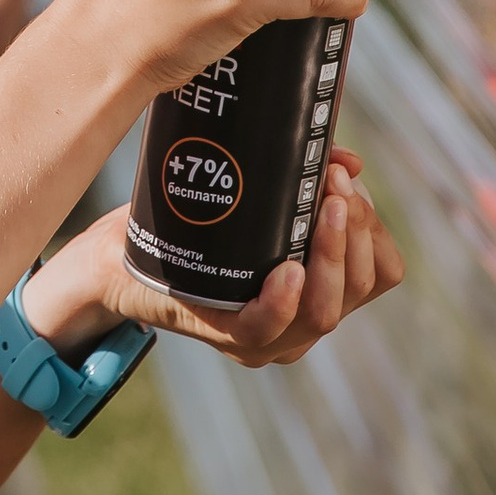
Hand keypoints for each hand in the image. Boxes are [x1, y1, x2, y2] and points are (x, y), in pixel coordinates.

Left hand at [23, 151, 402, 371]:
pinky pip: (265, 331)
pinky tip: (288, 270)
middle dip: (355, 228)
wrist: (115, 255)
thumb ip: (301, 177)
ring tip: (324, 204)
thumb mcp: (254, 195)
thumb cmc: (189, 223)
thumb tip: (346, 158)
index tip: (348, 179)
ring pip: (326, 313)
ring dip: (332, 254)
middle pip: (359, 286)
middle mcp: (300, 322)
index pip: (380, 271)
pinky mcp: (220, 334)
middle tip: (334, 179)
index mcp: (317, 290)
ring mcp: (263, 337)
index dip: (374, 228)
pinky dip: (283, 302)